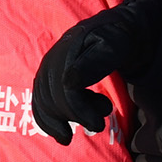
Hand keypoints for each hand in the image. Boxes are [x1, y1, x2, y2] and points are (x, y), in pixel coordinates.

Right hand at [31, 4, 160, 144]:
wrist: (120, 28)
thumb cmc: (122, 38)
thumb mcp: (116, 46)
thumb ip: (95, 63)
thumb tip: (69, 82)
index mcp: (69, 49)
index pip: (65, 88)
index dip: (79, 111)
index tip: (98, 125)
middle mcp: (53, 58)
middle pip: (52, 98)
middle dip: (76, 116)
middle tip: (99, 124)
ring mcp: (48, 67)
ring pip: (43, 102)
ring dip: (62, 120)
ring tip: (87, 124)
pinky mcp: (48, 76)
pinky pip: (39, 102)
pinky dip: (48, 121)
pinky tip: (63, 132)